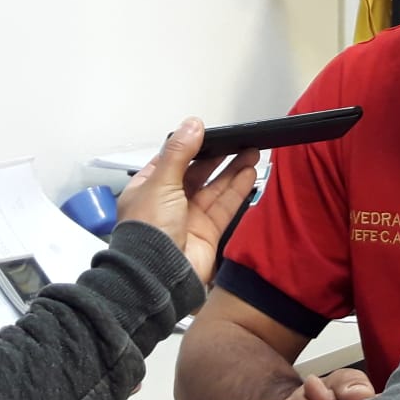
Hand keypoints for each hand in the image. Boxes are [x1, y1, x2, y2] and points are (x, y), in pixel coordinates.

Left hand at [115, 117, 258, 283]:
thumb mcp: (161, 182)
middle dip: (217, 157)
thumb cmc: (148, 232)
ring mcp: (188, 218)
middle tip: (237, 141)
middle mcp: (168, 203)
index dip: (190, 147)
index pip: (171, 161)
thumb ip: (179, 152)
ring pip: (215, 189)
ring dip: (233, 170)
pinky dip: (238, 189)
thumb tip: (192, 125)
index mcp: (148, 189)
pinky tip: (249, 173)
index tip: (208, 133)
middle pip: (197, 174)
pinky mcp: (207, 232)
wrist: (159, 274)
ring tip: (251, 151)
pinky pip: (225, 206)